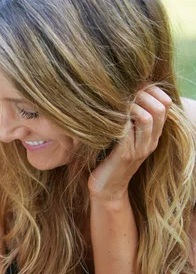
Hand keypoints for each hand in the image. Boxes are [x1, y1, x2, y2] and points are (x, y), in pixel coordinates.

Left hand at [88, 86, 171, 200]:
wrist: (106, 189)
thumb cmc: (109, 159)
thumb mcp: (123, 137)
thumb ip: (128, 121)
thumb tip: (121, 95)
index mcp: (153, 135)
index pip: (165, 104)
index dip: (151, 90)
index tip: (133, 84)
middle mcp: (150, 141)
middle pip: (160, 108)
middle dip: (142, 94)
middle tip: (122, 90)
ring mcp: (140, 149)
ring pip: (147, 118)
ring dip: (131, 104)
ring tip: (115, 101)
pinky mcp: (125, 155)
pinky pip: (127, 131)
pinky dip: (119, 119)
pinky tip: (107, 115)